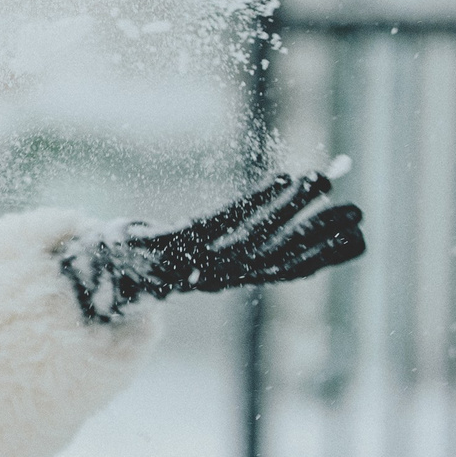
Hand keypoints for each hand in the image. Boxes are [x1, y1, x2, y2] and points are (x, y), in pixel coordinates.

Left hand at [59, 173, 365, 324]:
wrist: (95, 263)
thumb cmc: (151, 250)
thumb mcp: (201, 245)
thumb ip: (238, 235)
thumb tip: (278, 212)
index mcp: (228, 277)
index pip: (286, 270)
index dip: (323, 256)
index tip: (360, 239)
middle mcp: (218, 275)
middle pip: (279, 256)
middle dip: (320, 234)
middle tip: (359, 211)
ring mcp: (196, 262)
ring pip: (256, 238)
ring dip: (294, 210)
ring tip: (324, 182)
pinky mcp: (175, 243)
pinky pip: (225, 221)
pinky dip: (258, 201)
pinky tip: (286, 179)